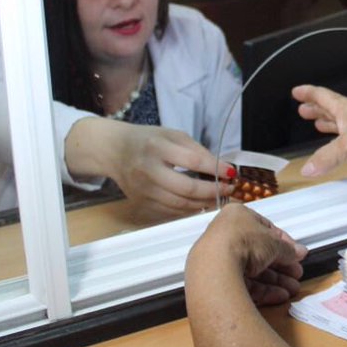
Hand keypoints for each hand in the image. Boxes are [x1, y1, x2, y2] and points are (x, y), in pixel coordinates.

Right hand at [67, 118, 234, 218]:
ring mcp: (143, 190)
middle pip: (187, 189)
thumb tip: (221, 168)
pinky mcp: (141, 203)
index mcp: (157, 147)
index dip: (215, 169)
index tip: (232, 172)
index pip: (192, 160)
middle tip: (228, 189)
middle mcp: (148, 170)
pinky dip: (189, 210)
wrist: (114, 150)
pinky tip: (201, 204)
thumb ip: (196, 150)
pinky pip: (171, 211)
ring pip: (180, 204)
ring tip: (219, 198)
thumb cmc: (148, 140)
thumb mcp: (172, 135)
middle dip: (213, 191)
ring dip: (204, 204)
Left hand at [191, 203, 307, 305]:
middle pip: (260, 253)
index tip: (295, 253)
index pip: (265, 229)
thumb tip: (299, 252)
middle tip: (295, 274)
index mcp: (238, 217)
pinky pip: (245, 284)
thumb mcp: (274, 243)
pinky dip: (263, 290)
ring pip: (254, 271)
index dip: (283, 243)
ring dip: (276, 280)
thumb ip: (288, 249)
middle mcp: (226, 236)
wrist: (216, 265)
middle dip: (281, 265)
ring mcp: (221, 259)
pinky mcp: (219, 280)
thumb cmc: (243, 242)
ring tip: (292, 288)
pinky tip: (279, 295)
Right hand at [291, 84, 346, 178]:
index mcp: (346, 109)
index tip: (297, 92)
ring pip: (340, 124)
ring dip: (328, 124)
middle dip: (316, 109)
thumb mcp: (346, 146)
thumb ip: (325, 157)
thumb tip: (308, 167)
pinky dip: (339, 144)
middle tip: (304, 110)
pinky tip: (335, 150)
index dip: (308, 93)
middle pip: (331, 109)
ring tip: (317, 124)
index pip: (323, 96)